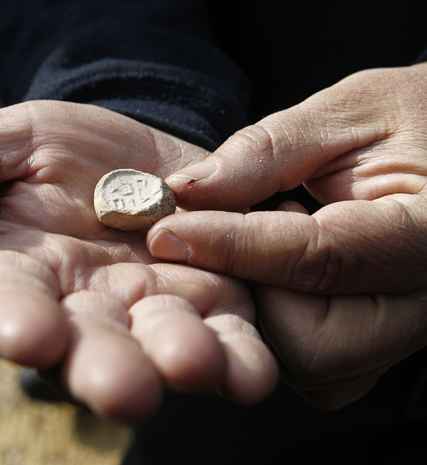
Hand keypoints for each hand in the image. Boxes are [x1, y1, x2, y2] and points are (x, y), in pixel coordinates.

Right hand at [0, 101, 276, 421]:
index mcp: (25, 275)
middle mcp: (85, 310)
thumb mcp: (2, 143)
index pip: (6, 307)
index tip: (29, 334)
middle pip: (88, 348)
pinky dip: (238, 359)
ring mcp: (152, 314)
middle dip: (105, 367)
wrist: (139, 158)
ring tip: (194, 367)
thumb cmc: (61, 155)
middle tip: (124, 388)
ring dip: (180, 364)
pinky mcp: (214, 307)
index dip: (14, 324)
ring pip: (162, 351)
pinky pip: (227, 340)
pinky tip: (248, 369)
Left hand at [147, 63, 426, 408]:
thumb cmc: (418, 119)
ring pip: (308, 365)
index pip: (318, 259)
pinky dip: (280, 322)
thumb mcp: (352, 111)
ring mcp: (406, 336)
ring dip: (261, 308)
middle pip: (310, 344)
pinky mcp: (381, 347)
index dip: (232, 246)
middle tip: (229, 232)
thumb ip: (270, 150)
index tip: (165, 231)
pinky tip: (281, 270)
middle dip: (249, 293)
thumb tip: (186, 191)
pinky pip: (317, 366)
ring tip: (268, 238)